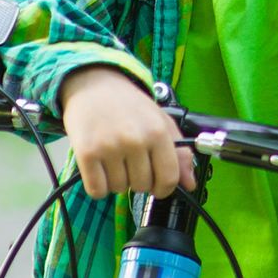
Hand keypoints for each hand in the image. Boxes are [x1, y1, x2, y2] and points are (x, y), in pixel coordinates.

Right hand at [60, 65, 195, 199]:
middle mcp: (135, 140)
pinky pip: (97, 190)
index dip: (164, 188)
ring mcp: (110, 147)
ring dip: (117, 181)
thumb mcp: (161, 121)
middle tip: (130, 161)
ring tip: (114, 159)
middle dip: (138, 180)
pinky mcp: (86, 154)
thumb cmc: (129, 106)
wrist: (93, 86)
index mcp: (158, 131)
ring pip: (119, 189)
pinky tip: (100, 167)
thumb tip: (190, 183)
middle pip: (143, 186)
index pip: (169, 178)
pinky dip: (98, 185)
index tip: (157, 185)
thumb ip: (179, 153)